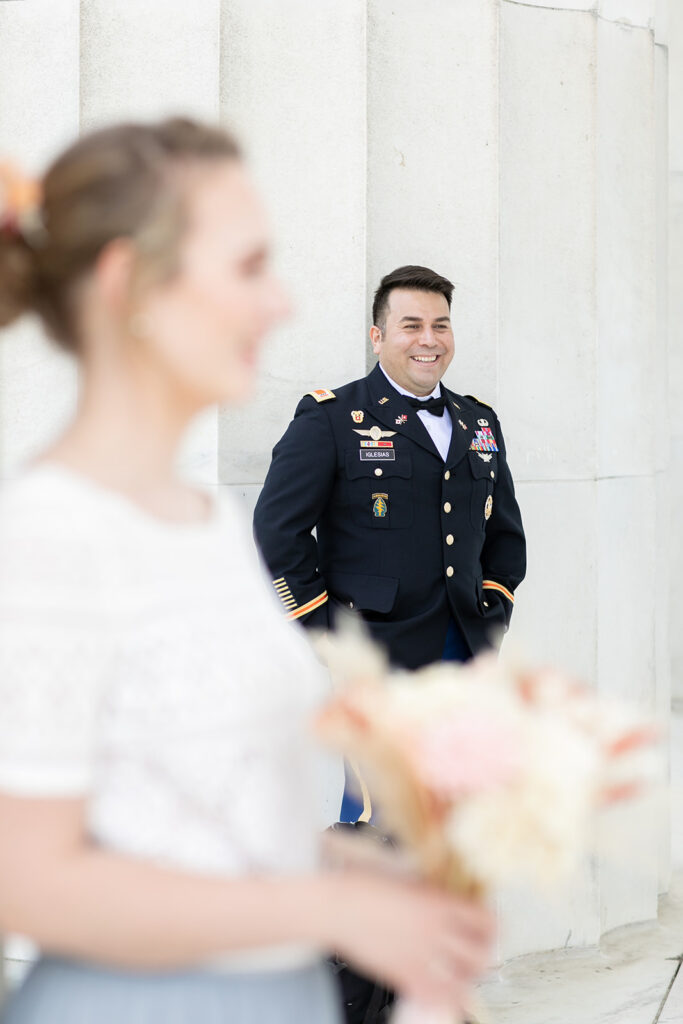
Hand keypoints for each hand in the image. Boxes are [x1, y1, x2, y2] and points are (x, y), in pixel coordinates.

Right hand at [327, 871, 493, 1011]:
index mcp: (439, 903)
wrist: (336, 906)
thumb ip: (433, 893)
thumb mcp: (408, 879)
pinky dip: (443, 995)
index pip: (486, 920)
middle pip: (482, 954)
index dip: (492, 925)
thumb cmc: (364, 885)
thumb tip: (450, 899)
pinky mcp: (403, 975)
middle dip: (485, 954)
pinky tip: (440, 989)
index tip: (488, 926)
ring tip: (462, 971)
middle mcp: (436, 931)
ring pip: (465, 980)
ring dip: (467, 976)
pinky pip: (436, 996)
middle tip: (479, 951)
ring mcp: (421, 956)